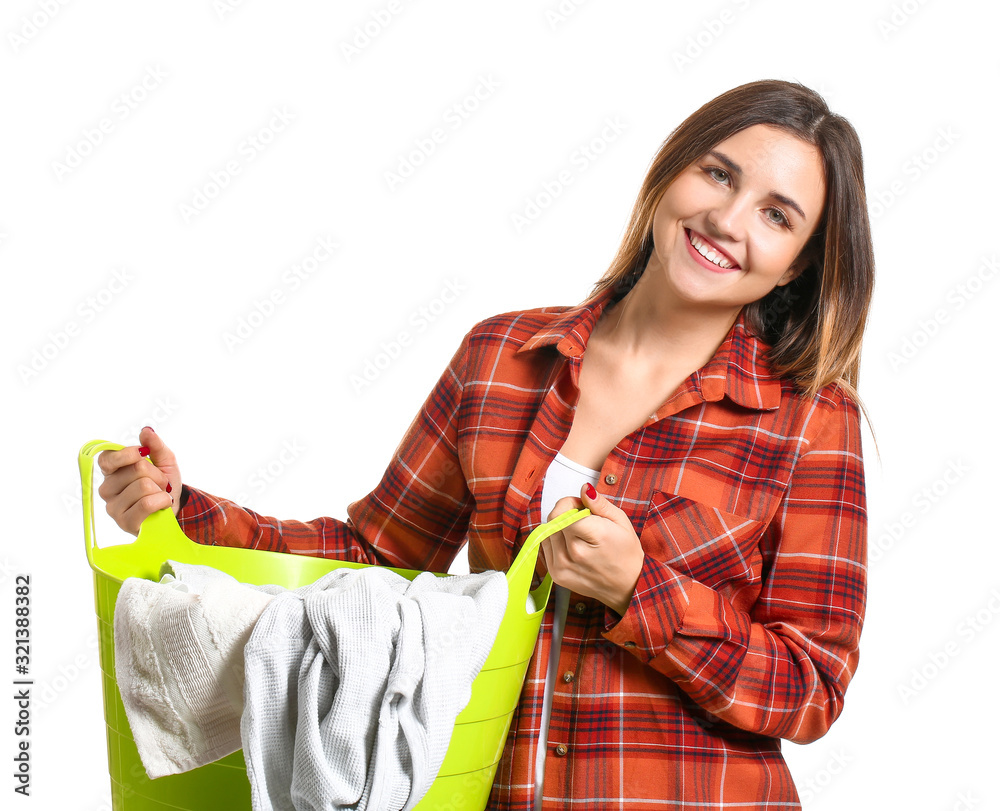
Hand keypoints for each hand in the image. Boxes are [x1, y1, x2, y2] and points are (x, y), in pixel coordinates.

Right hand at [97, 426, 181, 534]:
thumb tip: (146, 431)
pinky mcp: (124, 522)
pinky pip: (147, 504)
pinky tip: (162, 504)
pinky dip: (162, 501)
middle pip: (136, 469)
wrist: (176, 508)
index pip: (108, 458)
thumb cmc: (164, 484)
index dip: (129, 454)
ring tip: (159, 495)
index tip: (144, 454)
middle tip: (159, 483)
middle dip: (157, 474)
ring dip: (160, 489)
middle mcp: (107, 489)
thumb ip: (155, 445)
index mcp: (111, 472)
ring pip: (143, 486)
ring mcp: (113, 507)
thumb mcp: (164, 461)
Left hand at [540, 484, 644, 615]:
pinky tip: (572, 545)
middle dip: (564, 513)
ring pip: (546, 533)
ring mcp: (562, 566)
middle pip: (552, 520)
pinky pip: (545, 548)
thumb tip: (584, 488)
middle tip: (582, 519)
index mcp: (593, 536)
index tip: (580, 506)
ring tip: (578, 534)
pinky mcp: (556, 575)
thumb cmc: (626, 553)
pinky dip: (555, 541)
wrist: (626, 587)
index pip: (561, 511)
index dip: (569, 504)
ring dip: (558, 528)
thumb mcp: (621, 521)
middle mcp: (574, 553)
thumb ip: (599, 503)